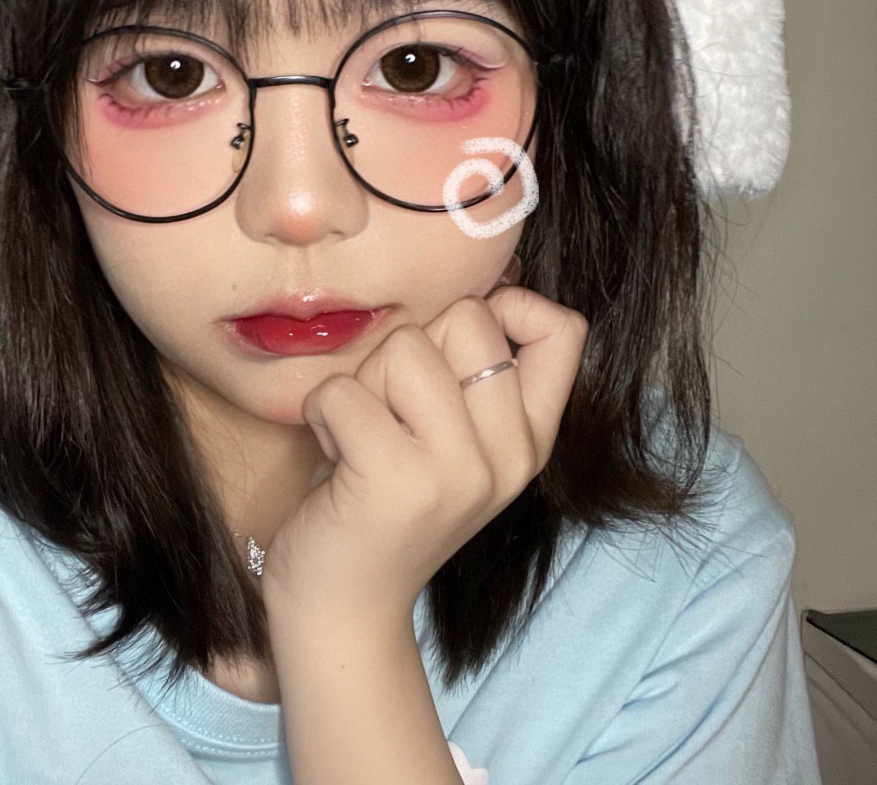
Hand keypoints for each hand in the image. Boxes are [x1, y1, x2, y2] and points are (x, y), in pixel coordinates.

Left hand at [259, 286, 588, 623]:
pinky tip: (334, 459)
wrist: (343, 607)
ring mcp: (459, 471)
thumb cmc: (382, 499)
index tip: (456, 345)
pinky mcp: (396, 480)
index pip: (564, 329)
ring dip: (362, 384)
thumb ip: (470, 373)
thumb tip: (482, 279)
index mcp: (529, 438)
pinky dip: (321, 413)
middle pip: (466, 318)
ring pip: (403, 347)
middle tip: (390, 414)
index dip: (510, 306)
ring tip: (362, 436)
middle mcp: (509, 454)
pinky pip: (343, 391)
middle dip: (408, 351)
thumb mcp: (450, 439)